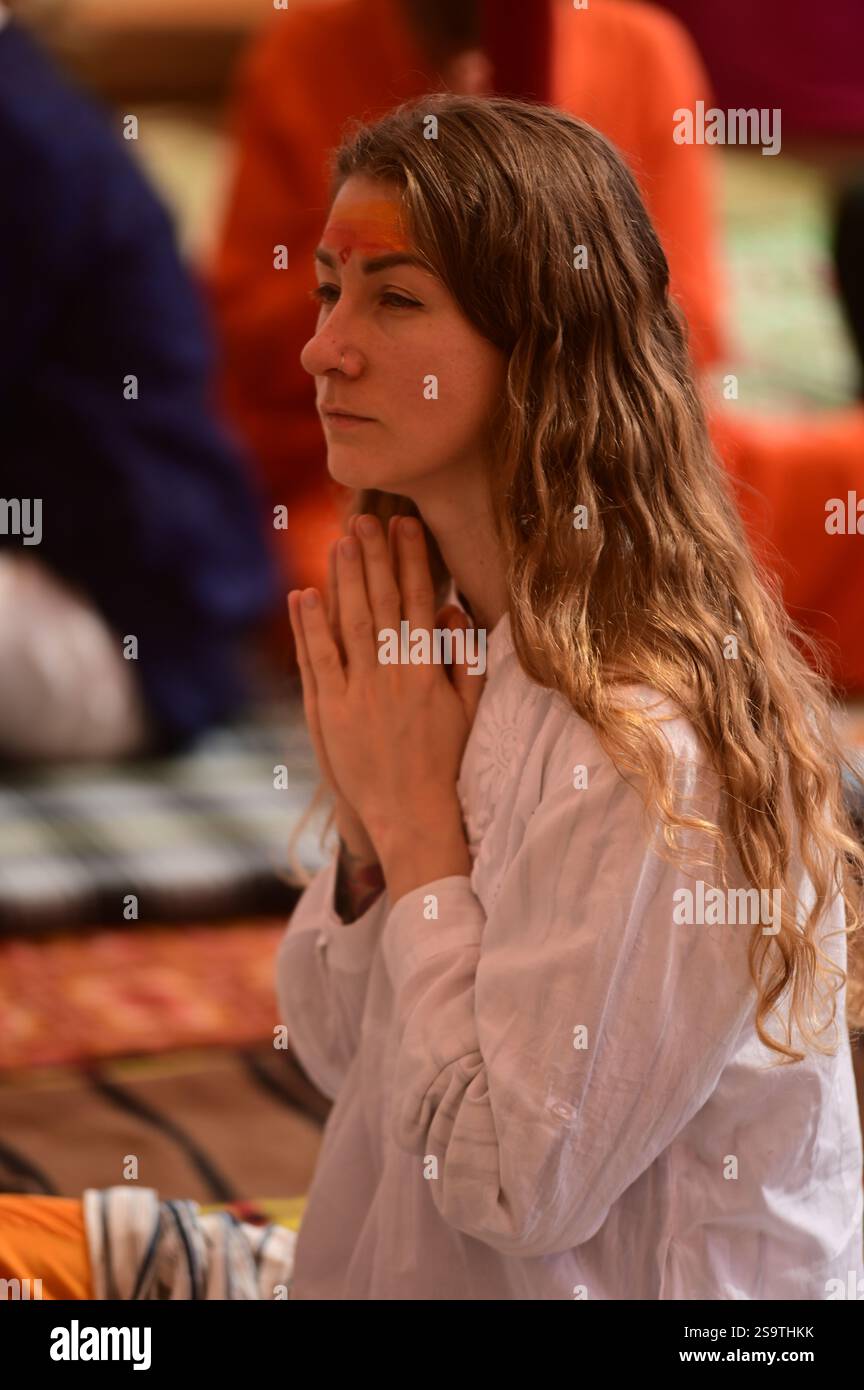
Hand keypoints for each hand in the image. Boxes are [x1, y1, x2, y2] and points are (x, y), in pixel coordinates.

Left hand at [289, 513, 485, 865]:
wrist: (412, 815)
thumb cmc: (443, 764)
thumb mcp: (467, 711)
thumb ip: (465, 660)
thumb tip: (457, 614)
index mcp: (429, 673)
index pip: (420, 604)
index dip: (412, 562)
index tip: (408, 527)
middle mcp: (393, 677)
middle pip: (382, 604)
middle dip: (375, 558)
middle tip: (368, 517)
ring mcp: (358, 693)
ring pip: (349, 624)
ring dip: (344, 580)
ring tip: (341, 541)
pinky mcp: (329, 712)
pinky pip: (318, 660)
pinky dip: (311, 626)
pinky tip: (306, 594)